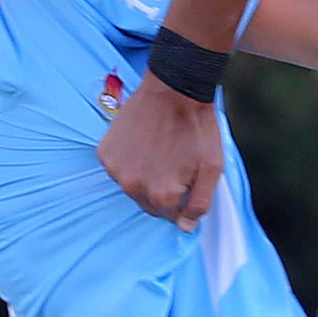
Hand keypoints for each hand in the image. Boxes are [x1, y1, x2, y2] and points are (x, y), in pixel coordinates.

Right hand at [96, 74, 224, 229]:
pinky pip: (118, 168)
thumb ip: (200, 204)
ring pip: (133, 186)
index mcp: (161, 195)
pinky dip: (129, 161)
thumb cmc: (197, 127)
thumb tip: (185, 228)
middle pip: (150, 203)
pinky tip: (143, 142)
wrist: (174, 88)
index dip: (182, 198)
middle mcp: (134, 187)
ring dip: (145, 176)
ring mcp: (116, 169)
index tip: (187, 177)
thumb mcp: (211, 168)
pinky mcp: (106, 152)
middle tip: (174, 162)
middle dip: (163, 190)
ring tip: (159, 150)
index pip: (171, 215)